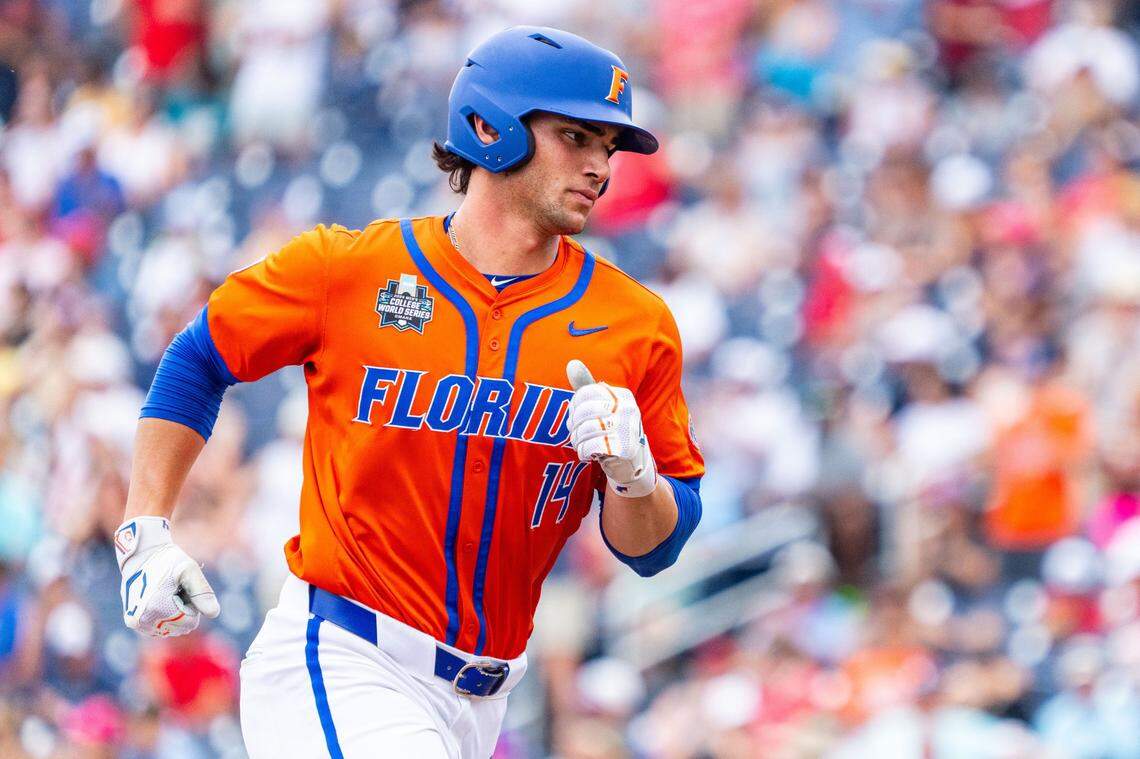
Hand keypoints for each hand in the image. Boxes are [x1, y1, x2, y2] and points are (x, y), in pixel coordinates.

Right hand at [115, 517, 219, 636]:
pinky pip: (159, 628)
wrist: (142, 555)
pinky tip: (158, 599)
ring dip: (173, 614)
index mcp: (157, 608)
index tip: (182, 587)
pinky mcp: (133, 622)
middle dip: (182, 610)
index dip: (192, 604)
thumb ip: (203, 592)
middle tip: (174, 589)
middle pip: (180, 627)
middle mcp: (143, 620)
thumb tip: (214, 613)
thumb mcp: (190, 571)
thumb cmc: (168, 560)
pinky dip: (163, 616)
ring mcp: (137, 623)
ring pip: (170, 629)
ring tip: (165, 593)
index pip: (190, 623)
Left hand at [566, 359, 656, 497]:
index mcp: (622, 395)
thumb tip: (572, 363)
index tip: (575, 418)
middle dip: (574, 426)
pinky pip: (592, 447)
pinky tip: (589, 454)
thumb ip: (586, 387)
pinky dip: (584, 452)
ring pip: (586, 430)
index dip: (574, 407)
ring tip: (582, 445)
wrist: (629, 463)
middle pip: (584, 411)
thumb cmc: (611, 431)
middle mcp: (628, 409)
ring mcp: (628, 428)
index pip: (585, 393)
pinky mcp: (625, 448)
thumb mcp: (601, 407)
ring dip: (578, 441)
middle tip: (577, 434)